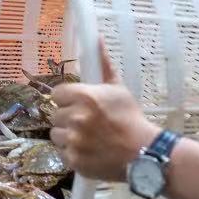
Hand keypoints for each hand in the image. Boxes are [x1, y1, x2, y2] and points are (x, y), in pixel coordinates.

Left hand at [50, 48, 160, 181]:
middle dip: (68, 118)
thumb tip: (96, 38)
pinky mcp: (73, 160)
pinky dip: (72, 153)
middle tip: (86, 123)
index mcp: (84, 96)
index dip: (66, 99)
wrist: (143, 152)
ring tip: (87, 138)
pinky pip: (62, 153)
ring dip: (68, 136)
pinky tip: (88, 151)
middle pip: (55, 114)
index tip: (78, 104)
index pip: (57, 94)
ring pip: (56, 134)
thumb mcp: (118, 88)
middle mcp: (75, 117)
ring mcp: (73, 140)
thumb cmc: (130, 117)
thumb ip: (103, 65)